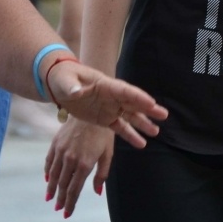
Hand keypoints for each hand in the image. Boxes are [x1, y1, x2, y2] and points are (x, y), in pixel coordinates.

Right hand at [44, 118, 115, 217]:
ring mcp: (61, 151)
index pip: (74, 190)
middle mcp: (70, 160)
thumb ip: (102, 174)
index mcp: (85, 165)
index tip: (67, 214)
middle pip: (62, 185)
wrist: (92, 107)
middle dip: (60, 198)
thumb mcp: (107, 154)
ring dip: (51, 188)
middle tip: (58, 208)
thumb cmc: (103, 133)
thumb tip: (97, 193)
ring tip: (50, 198)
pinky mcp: (55, 143)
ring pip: (53, 175)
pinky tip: (47, 179)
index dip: (70, 204)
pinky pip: (49, 161)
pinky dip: (47, 172)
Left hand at [45, 60, 165, 146]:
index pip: (124, 90)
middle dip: (148, 108)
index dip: (137, 96)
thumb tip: (76, 92)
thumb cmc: (63, 77)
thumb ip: (71, 86)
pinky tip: (141, 144)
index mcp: (104, 85)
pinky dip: (130, 135)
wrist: (59, 84)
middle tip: (164, 115)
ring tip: (156, 132)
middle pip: (133, 102)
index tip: (151, 102)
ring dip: (142, 123)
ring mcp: (110, 107)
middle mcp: (112, 96)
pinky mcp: (105, 118)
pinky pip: (119, 127)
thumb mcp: (65, 80)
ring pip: (130, 116)